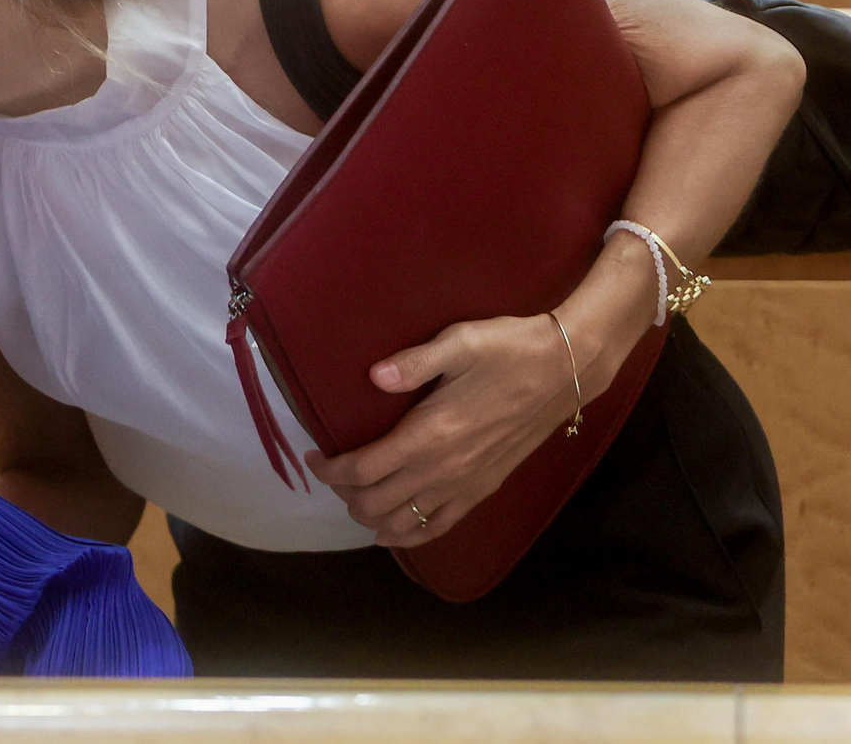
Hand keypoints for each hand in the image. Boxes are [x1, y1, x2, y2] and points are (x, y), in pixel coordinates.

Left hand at [304, 311, 594, 548]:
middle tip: (331, 473)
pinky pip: (440, 528)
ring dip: (370, 517)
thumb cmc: (509, 349)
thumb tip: (373, 376)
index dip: (329, 471)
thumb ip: (413, 363)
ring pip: (403, 523)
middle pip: (375, 503)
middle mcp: (444, 469)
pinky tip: (392, 532)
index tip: (313, 457)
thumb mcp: (460, 343)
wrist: (565, 369)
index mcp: (429, 435)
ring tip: (354, 497)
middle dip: (343, 494)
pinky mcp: (484, 489)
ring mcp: (466, 484)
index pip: (362, 470)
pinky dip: (409, 535)